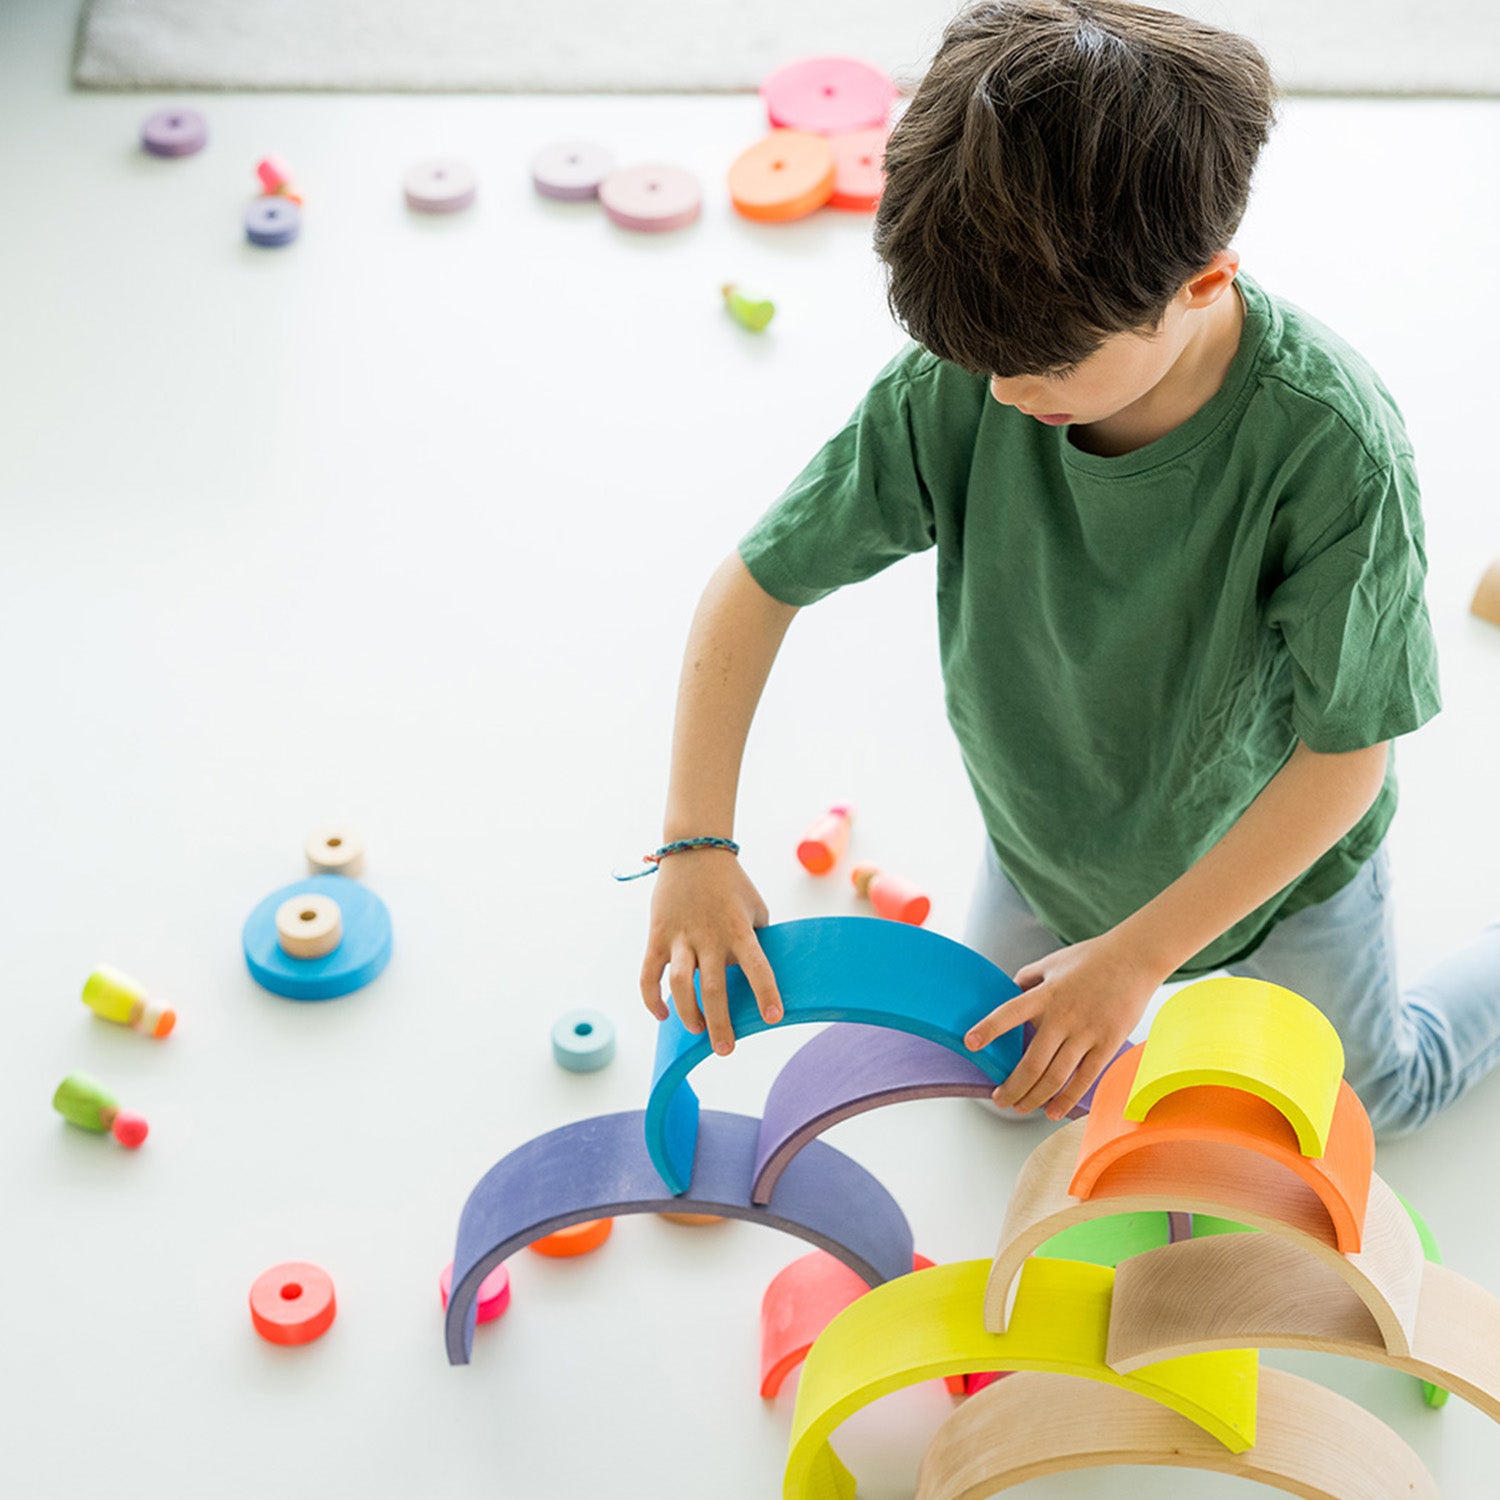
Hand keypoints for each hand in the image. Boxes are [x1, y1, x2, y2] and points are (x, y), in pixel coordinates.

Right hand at [638, 851, 782, 1055]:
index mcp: (739, 929)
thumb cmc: (732, 883)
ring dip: (687, 1014)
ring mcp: (680, 937)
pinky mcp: (657, 936)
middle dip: (719, 1023)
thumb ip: (759, 939)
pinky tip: (664, 1015)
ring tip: (697, 1031)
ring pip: (679, 984)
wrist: (694, 851)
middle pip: (713, 988)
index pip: (757, 965)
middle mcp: (709, 936)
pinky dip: (652, 999)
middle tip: (725, 1049)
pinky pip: (648, 974)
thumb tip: (764, 973)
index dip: (766, 993)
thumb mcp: (756, 907)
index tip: (773, 1018)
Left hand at [963, 933, 1163, 1119]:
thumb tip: (1008, 993)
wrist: (1135, 958)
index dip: (989, 1029)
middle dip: (1012, 1087)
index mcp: (1046, 994)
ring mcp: (1087, 1032)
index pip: (1010, 1012)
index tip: (970, 1044)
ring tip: (1020, 1108)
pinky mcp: (1108, 1044)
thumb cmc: (1090, 959)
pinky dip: (1067, 1099)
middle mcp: (1064, 1016)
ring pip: (1056, 1076)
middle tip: (998, 1099)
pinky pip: (1085, 1078)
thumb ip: (1027, 979)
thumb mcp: (1052, 963)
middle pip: (1032, 1062)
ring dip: (1034, 1098)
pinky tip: (1052, 1110)